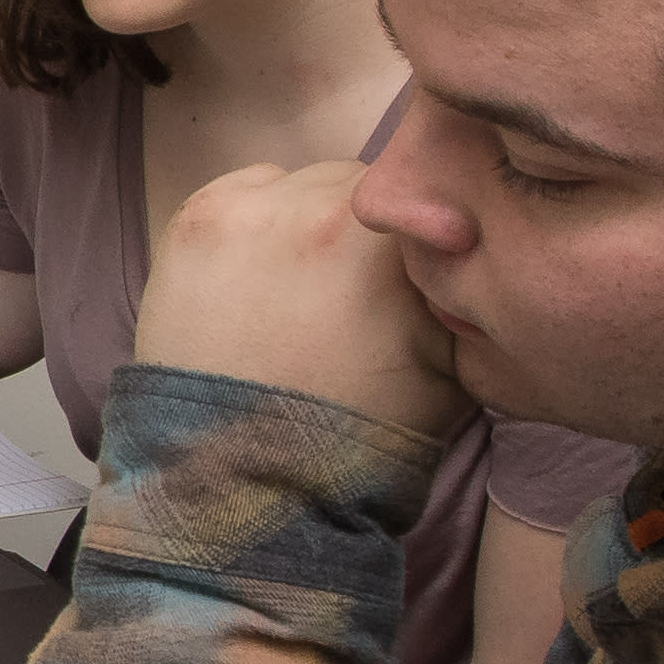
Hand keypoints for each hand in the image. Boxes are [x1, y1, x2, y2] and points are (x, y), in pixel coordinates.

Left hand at [130, 162, 467, 440]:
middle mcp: (320, 208)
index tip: (411, 267)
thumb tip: (470, 240)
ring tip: (299, 286)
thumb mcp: (454, 366)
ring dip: (307, 218)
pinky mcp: (194, 221)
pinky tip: (258, 280)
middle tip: (351, 286)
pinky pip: (244, 191)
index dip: (423, 230)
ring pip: (299, 181)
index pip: (425, 191)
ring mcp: (247, 210)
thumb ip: (461, 286)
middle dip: (362, 226)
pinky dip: (255, 222)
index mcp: (389, 239)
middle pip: (358, 183)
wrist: (245, 483)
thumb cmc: (358, 435)